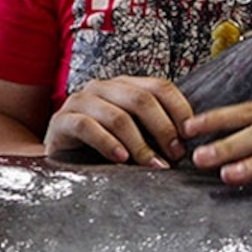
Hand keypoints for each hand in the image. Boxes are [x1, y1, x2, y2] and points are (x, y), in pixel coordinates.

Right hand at [46, 75, 196, 166]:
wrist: (61, 157)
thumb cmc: (103, 147)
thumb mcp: (134, 134)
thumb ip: (156, 131)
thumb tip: (190, 142)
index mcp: (125, 86)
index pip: (160, 87)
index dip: (179, 109)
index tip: (190, 136)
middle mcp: (103, 87)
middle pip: (141, 100)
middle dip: (163, 129)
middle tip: (175, 155)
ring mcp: (81, 101)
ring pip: (117, 116)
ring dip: (140, 144)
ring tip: (153, 165)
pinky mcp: (62, 120)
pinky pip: (87, 127)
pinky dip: (108, 144)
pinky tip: (122, 160)